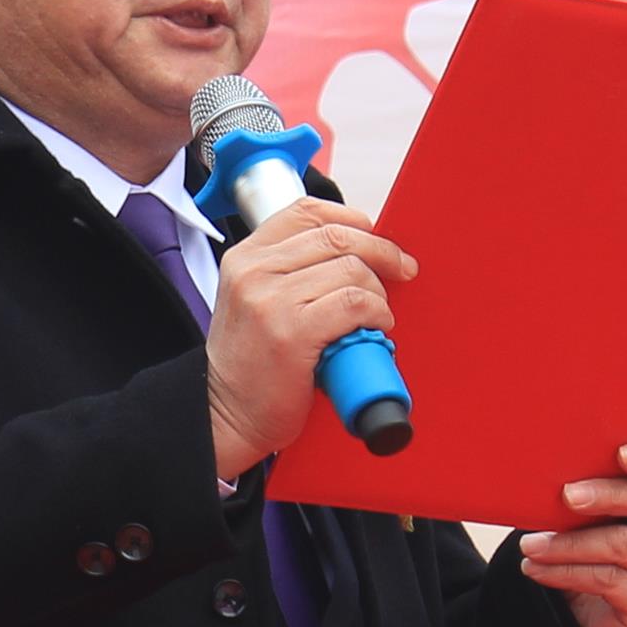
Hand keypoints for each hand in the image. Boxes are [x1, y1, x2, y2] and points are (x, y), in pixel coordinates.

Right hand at [205, 198, 416, 477]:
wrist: (225, 415)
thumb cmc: (250, 366)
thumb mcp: (254, 301)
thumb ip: (291, 271)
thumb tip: (358, 253)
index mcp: (246, 257)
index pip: (307, 211)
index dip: (352, 219)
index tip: (374, 240)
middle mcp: (254, 271)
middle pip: (338, 236)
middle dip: (382, 252)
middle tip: (401, 270)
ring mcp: (271, 299)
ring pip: (352, 270)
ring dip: (378, 294)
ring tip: (374, 317)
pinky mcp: (292, 331)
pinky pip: (355, 304)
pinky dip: (376, 315)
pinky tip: (373, 329)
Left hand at [520, 441, 626, 626]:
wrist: (591, 622)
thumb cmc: (588, 557)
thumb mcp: (588, 522)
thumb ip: (584, 497)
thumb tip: (541, 473)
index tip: (622, 453)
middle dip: (607, 495)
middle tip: (566, 495)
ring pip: (622, 544)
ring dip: (568, 544)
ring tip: (529, 546)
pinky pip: (608, 580)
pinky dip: (564, 572)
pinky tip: (535, 570)